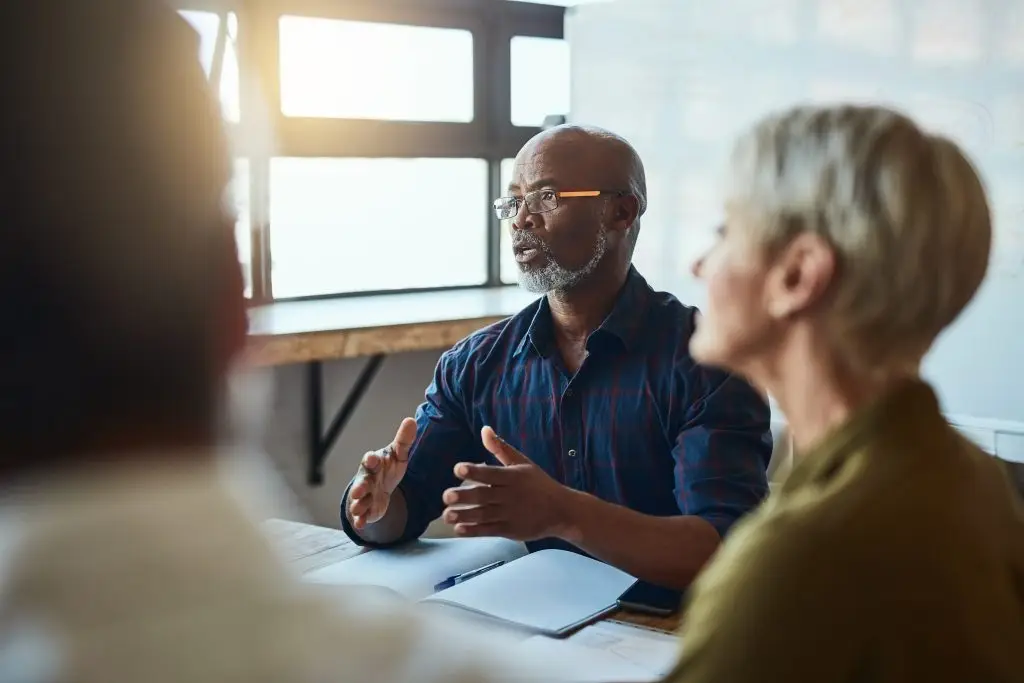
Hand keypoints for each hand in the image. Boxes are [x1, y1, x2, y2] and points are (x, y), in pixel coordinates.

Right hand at [348, 417, 416, 529]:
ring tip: (358, 508)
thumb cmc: (388, 467)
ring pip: (359, 500)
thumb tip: (411, 420)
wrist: (382, 487)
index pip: (371, 460)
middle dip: (359, 486)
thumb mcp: (398, 455)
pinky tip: (361, 524)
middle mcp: (366, 479)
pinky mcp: (367, 509)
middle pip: (361, 481)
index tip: (372, 458)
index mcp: (374, 464)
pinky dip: (361, 520)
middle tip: (359, 490)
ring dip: (358, 504)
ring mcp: (365, 495)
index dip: (371, 459)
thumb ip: (404, 440)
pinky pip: (362, 515)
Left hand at [441, 426, 575, 541]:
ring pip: (484, 515)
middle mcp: (510, 495)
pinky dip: (474, 531)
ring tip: (447, 515)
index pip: (491, 473)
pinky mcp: (511, 530)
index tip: (458, 469)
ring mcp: (510, 514)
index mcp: (513, 477)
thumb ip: (501, 448)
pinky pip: (490, 531)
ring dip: (464, 515)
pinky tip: (459, 529)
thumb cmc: (539, 484)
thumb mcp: (522, 463)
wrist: (562, 510)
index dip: (474, 471)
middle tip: (446, 495)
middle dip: (465, 496)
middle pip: (484, 495)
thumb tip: (484, 429)